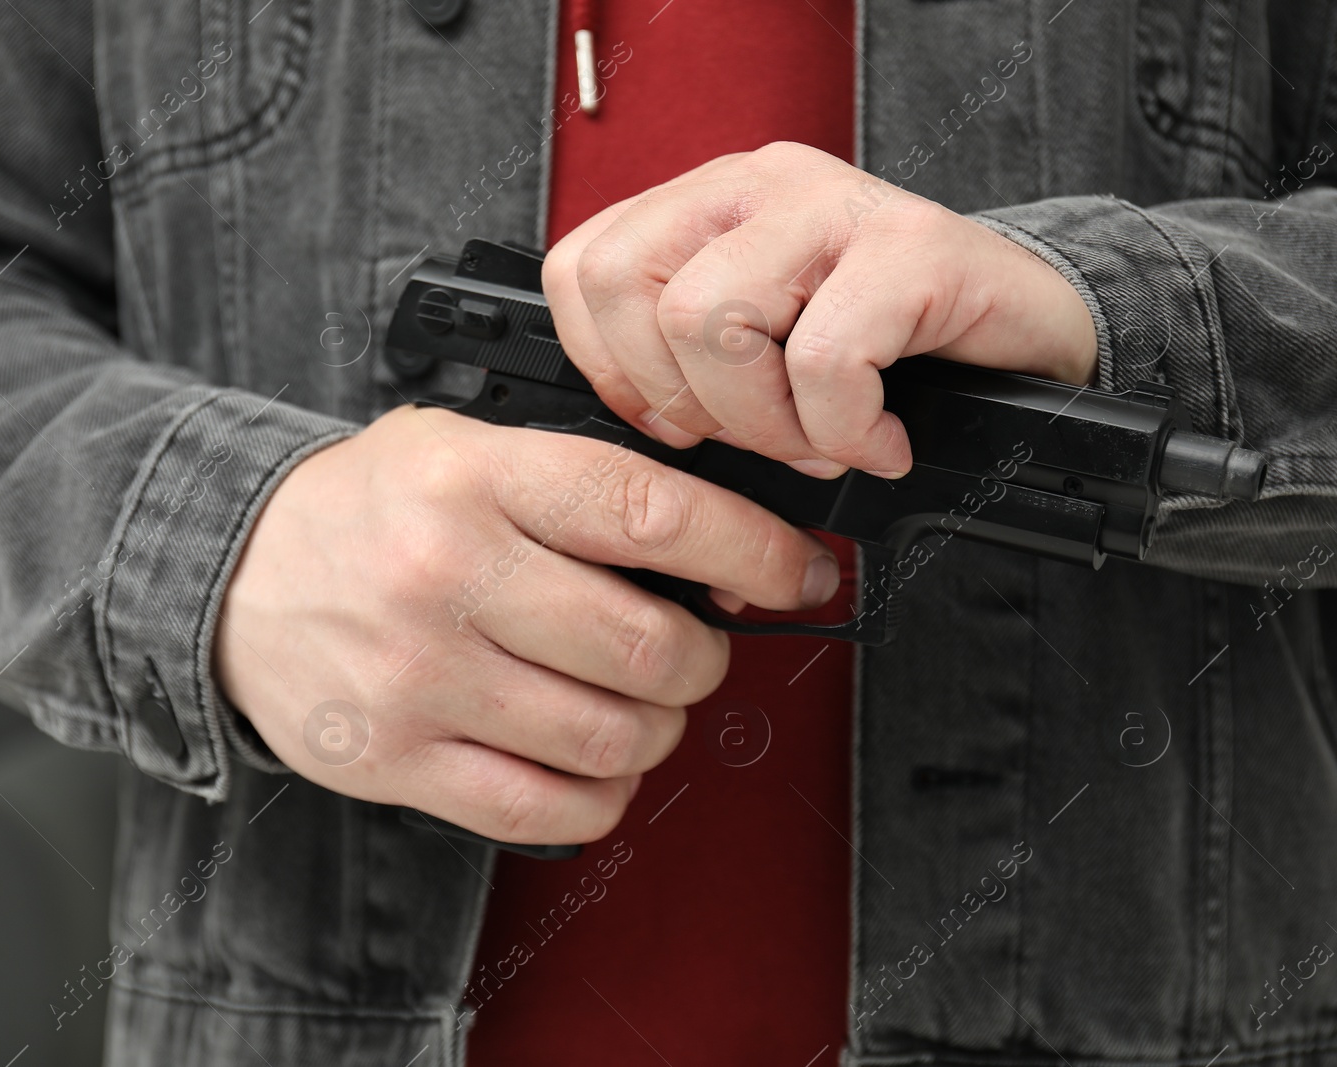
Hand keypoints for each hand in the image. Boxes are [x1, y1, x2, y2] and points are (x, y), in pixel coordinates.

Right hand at [214, 406, 837, 843]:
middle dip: (704, 657)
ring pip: (611, 738)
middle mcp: (448, 578)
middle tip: (693, 646)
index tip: (798, 573)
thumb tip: (719, 548)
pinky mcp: (397, 762)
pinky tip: (587, 758)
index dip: (753, 551)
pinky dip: (599, 794)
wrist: (233, 574)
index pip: (653, 513)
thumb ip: (580, 481)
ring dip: (656, 729)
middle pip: (650, 648)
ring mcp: (420, 679)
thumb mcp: (463, 446)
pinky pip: (548, 808)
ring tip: (633, 702)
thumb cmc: (369, 510)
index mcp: (477, 480)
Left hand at [543, 142, 1098, 477]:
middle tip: (759, 437)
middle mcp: (757, 187)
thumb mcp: (761, 353)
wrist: (1032, 338)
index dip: (612, 368)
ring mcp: (833, 205)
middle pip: (630, 290)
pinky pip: (823, 358)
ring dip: (765, 423)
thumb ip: (686, 365)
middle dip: (685, 402)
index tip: (676, 421)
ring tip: (823, 440)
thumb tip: (640, 431)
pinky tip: (880, 440)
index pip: (582, 267)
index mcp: (706, 207)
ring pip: (711, 319)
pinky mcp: (911, 245)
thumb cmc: (889, 355)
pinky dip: (845, 430)